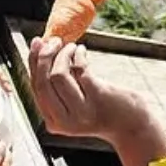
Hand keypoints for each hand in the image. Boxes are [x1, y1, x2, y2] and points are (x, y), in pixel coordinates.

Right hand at [28, 36, 151, 144]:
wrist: (131, 124)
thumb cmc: (101, 108)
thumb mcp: (73, 102)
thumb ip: (56, 85)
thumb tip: (39, 47)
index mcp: (53, 122)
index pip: (35, 88)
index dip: (33, 62)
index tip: (37, 43)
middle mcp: (65, 121)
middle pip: (43, 82)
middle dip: (44, 56)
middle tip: (53, 41)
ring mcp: (81, 111)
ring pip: (58, 75)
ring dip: (63, 54)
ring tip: (70, 46)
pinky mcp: (98, 97)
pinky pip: (80, 69)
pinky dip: (78, 55)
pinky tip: (81, 50)